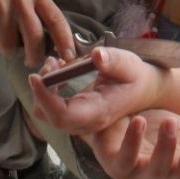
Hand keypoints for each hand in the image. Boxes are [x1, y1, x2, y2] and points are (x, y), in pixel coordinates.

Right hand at [0, 0, 74, 66]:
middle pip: (34, 36)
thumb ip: (48, 28)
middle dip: (34, 55)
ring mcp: (2, 5)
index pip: (56, 20)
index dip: (64, 41)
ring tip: (7, 39)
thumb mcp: (34, 11)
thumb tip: (64, 54)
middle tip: (31, 61)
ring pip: (9, 44)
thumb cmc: (15, 10)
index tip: (69, 58)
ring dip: (9, 50)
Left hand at [30, 47, 166, 132]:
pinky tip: (59, 70)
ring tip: (54, 63)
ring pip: (47, 114)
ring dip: (43, 89)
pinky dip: (49, 89)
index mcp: (98, 113)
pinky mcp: (76, 113)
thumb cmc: (136, 76)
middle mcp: (86, 122)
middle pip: (49, 117)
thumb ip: (113, 61)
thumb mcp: (129, 64)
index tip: (35, 76)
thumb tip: (96, 55)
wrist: (144, 89)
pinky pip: (53, 108)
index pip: (63, 115)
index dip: (45, 98)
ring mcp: (80, 121)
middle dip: (41, 90)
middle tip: (51, 62)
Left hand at [85, 110, 179, 178]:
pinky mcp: (117, 165)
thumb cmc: (152, 128)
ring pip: (156, 169)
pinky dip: (133, 142)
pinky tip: (140, 122)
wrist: (117, 119)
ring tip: (172, 121)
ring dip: (166, 146)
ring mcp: (139, 173)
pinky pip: (125, 158)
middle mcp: (163, 175)